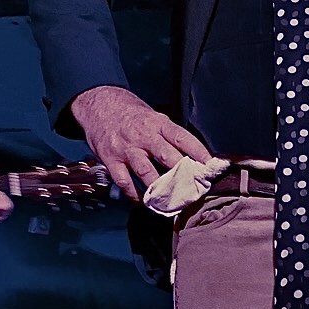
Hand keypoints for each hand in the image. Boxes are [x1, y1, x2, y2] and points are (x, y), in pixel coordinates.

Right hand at [70, 86, 210, 201]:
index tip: (210, 166)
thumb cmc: (131, 114)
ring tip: (173, 203)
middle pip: (167, 157)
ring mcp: (126, 149)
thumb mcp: (154, 117)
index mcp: (157, 123)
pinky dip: (135, 195)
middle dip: (183, 175)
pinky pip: (125, 182)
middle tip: (195, 190)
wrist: (98, 105)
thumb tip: (193, 157)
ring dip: (161, 190)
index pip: (182, 138)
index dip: (198, 152)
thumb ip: (169, 136)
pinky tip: (145, 202)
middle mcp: (143, 136)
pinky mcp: (111, 160)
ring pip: (146, 173)